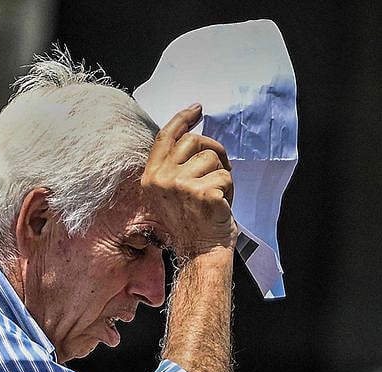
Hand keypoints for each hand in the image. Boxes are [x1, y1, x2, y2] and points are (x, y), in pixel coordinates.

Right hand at [141, 104, 236, 257]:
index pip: (166, 137)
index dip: (182, 118)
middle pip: (194, 141)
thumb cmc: (189, 224)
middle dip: (213, 150)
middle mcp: (162, 179)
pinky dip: (230, 190)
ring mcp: (181, 185)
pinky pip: (226, 176)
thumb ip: (174, 166)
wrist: (199, 252)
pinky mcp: (203, 192)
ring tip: (216, 195)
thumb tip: (194, 138)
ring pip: (213, 158)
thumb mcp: (170, 192)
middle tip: (219, 169)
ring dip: (222, 175)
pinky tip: (221, 205)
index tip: (197, 109)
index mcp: (151, 177)